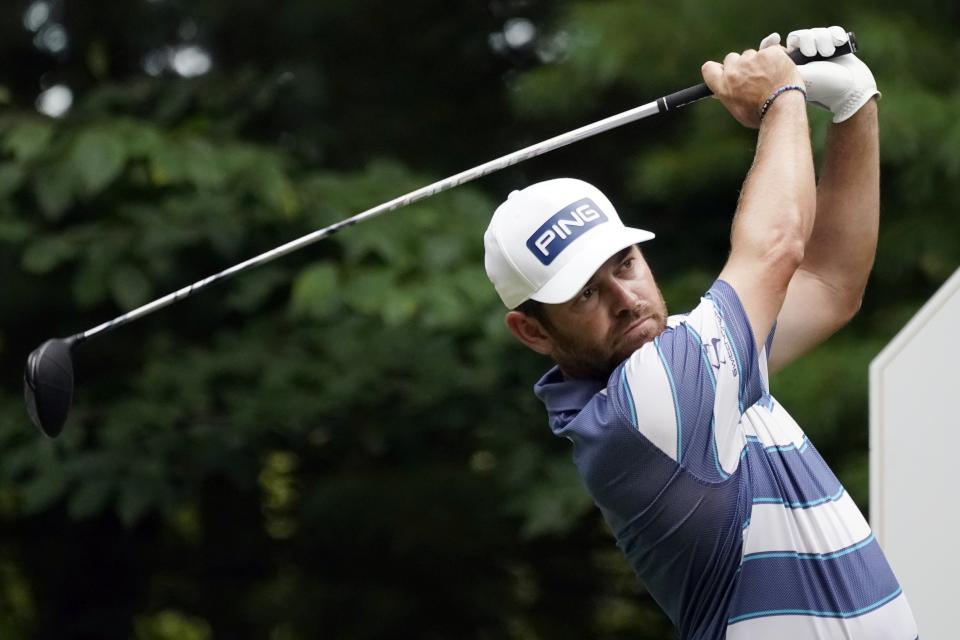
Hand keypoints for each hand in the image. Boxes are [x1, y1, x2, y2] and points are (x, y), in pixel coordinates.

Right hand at [701, 47, 803, 127]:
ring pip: (752, 53)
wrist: (782, 107)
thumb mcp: (739, 111)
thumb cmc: (762, 115)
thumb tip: (721, 92)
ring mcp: (751, 60)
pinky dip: (777, 57)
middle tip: (754, 76)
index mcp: (723, 86)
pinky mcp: (768, 52)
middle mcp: (733, 71)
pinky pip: (772, 49)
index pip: (709, 68)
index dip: (718, 68)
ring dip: (760, 61)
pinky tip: (782, 69)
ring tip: (772, 77)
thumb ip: (730, 96)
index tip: (726, 70)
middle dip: (741, 64)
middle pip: (732, 58)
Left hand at [759, 27, 878, 122]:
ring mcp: (821, 50)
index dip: (775, 42)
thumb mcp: (796, 77)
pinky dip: (834, 36)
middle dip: (806, 42)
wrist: (849, 89)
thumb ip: (780, 67)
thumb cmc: (822, 87)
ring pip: (815, 33)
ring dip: (821, 40)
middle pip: (799, 36)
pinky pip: (832, 31)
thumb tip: (762, 57)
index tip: (774, 38)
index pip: (779, 47)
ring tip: (827, 53)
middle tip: (811, 53)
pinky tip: (838, 44)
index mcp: (792, 65)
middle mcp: (805, 57)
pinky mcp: (836, 44)